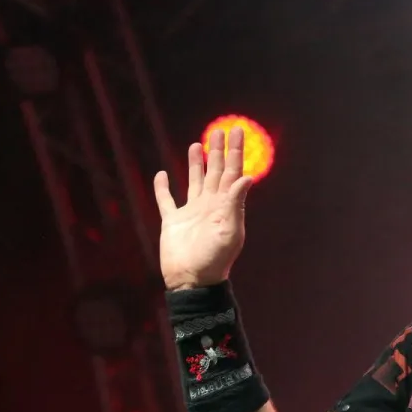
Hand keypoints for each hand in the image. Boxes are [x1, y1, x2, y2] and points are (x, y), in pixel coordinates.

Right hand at [154, 127, 254, 290]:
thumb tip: (248, 177)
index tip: (238, 130)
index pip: (232, 170)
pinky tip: (163, 175)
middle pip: (215, 171)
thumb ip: (235, 203)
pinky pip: (167, 200)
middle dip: (218, 150)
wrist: (192, 281)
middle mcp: (210, 204)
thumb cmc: (214, 259)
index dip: (235, 150)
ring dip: (196, 163)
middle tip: (220, 130)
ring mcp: (191, 212)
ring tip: (197, 144)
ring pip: (195, 181)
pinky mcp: (173, 222)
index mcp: (226, 204)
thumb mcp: (229, 230)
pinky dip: (163, 188)